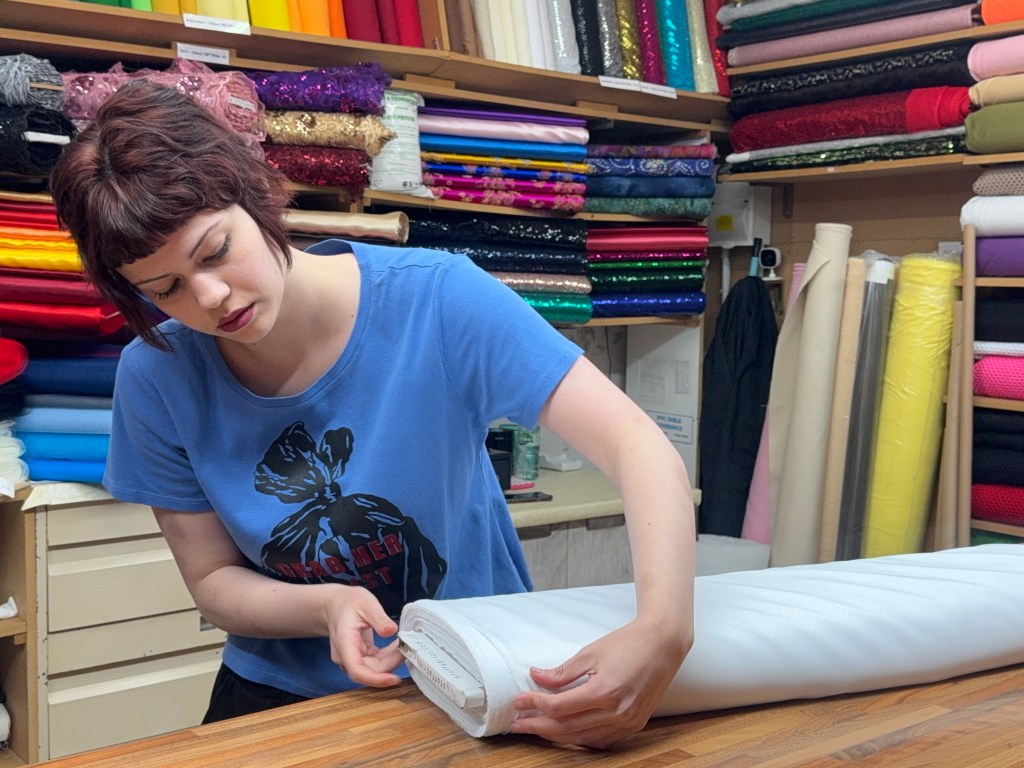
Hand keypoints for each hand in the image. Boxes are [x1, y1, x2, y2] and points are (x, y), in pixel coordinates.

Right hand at [325, 585, 404, 686]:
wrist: (335, 604)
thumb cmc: (349, 602)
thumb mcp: (366, 603)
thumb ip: (379, 618)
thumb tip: (392, 631)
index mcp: (344, 643)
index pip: (357, 671)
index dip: (375, 679)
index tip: (394, 679)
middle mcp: (346, 656)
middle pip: (370, 670)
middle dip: (391, 663)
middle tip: (407, 646)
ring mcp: (352, 658)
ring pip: (375, 668)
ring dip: (391, 660)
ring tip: (403, 643)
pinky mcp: (360, 656)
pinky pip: (376, 662)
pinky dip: (388, 656)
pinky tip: (397, 646)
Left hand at [508, 618, 689, 748]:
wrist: (663, 644)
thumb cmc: (627, 643)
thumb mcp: (591, 652)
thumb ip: (562, 671)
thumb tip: (536, 677)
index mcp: (605, 691)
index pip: (559, 707)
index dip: (535, 704)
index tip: (518, 701)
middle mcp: (617, 712)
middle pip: (567, 727)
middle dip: (538, 726)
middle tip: (518, 724)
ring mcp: (628, 722)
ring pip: (583, 738)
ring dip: (556, 735)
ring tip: (536, 729)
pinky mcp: (635, 725)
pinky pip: (602, 740)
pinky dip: (581, 738)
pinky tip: (566, 733)